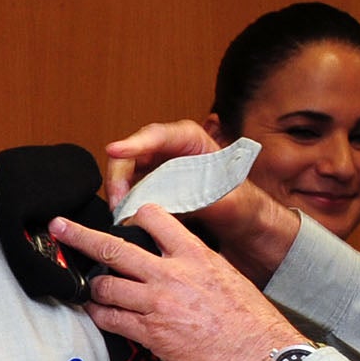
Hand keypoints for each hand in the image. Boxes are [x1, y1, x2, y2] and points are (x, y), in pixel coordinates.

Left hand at [53, 207, 308, 360]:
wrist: (263, 357)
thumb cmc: (253, 323)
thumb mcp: (228, 277)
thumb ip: (198, 267)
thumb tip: (182, 266)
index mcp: (195, 254)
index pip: (154, 217)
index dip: (133, 217)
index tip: (123, 221)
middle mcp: (172, 274)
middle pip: (113, 248)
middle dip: (80, 235)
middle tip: (60, 227)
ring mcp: (158, 304)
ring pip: (106, 286)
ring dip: (94, 289)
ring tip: (90, 290)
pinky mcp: (152, 334)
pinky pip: (111, 320)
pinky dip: (99, 316)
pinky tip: (97, 314)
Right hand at [98, 121, 301, 281]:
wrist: (245, 224)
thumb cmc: (241, 204)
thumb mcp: (227, 198)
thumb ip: (197, 197)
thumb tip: (167, 202)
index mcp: (191, 140)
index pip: (157, 135)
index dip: (133, 143)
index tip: (114, 150)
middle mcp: (169, 151)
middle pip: (132, 154)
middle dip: (120, 177)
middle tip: (118, 201)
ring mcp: (158, 170)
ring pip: (126, 175)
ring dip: (119, 194)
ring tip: (121, 215)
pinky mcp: (152, 190)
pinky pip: (130, 193)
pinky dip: (125, 206)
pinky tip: (126, 220)